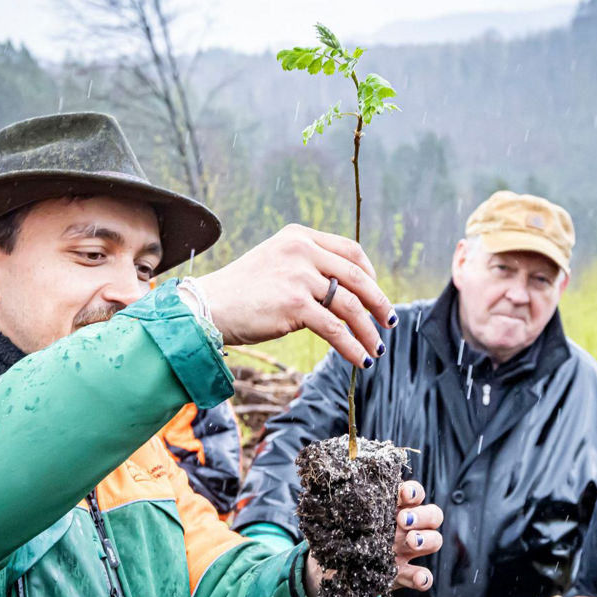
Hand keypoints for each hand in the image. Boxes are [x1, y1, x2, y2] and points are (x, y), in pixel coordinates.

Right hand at [194, 224, 395, 368]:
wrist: (208, 306)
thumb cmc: (241, 292)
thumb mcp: (276, 266)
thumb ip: (307, 270)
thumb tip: (344, 295)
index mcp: (299, 237)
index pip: (349, 250)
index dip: (370, 273)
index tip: (376, 292)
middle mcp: (301, 250)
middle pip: (357, 276)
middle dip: (378, 303)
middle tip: (389, 322)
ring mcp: (299, 276)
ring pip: (350, 306)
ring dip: (368, 330)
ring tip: (377, 348)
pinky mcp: (295, 304)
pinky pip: (335, 329)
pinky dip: (352, 347)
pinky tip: (361, 359)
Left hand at [303, 479, 442, 596]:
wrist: (332, 568)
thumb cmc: (339, 535)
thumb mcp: (340, 519)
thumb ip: (341, 508)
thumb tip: (328, 494)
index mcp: (392, 507)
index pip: (414, 493)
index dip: (413, 491)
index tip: (403, 495)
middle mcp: (406, 526)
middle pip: (432, 515)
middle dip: (422, 516)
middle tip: (403, 521)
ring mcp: (408, 551)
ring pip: (434, 540)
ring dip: (427, 540)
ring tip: (410, 543)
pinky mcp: (405, 575)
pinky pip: (424, 576)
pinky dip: (424, 577)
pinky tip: (418, 578)